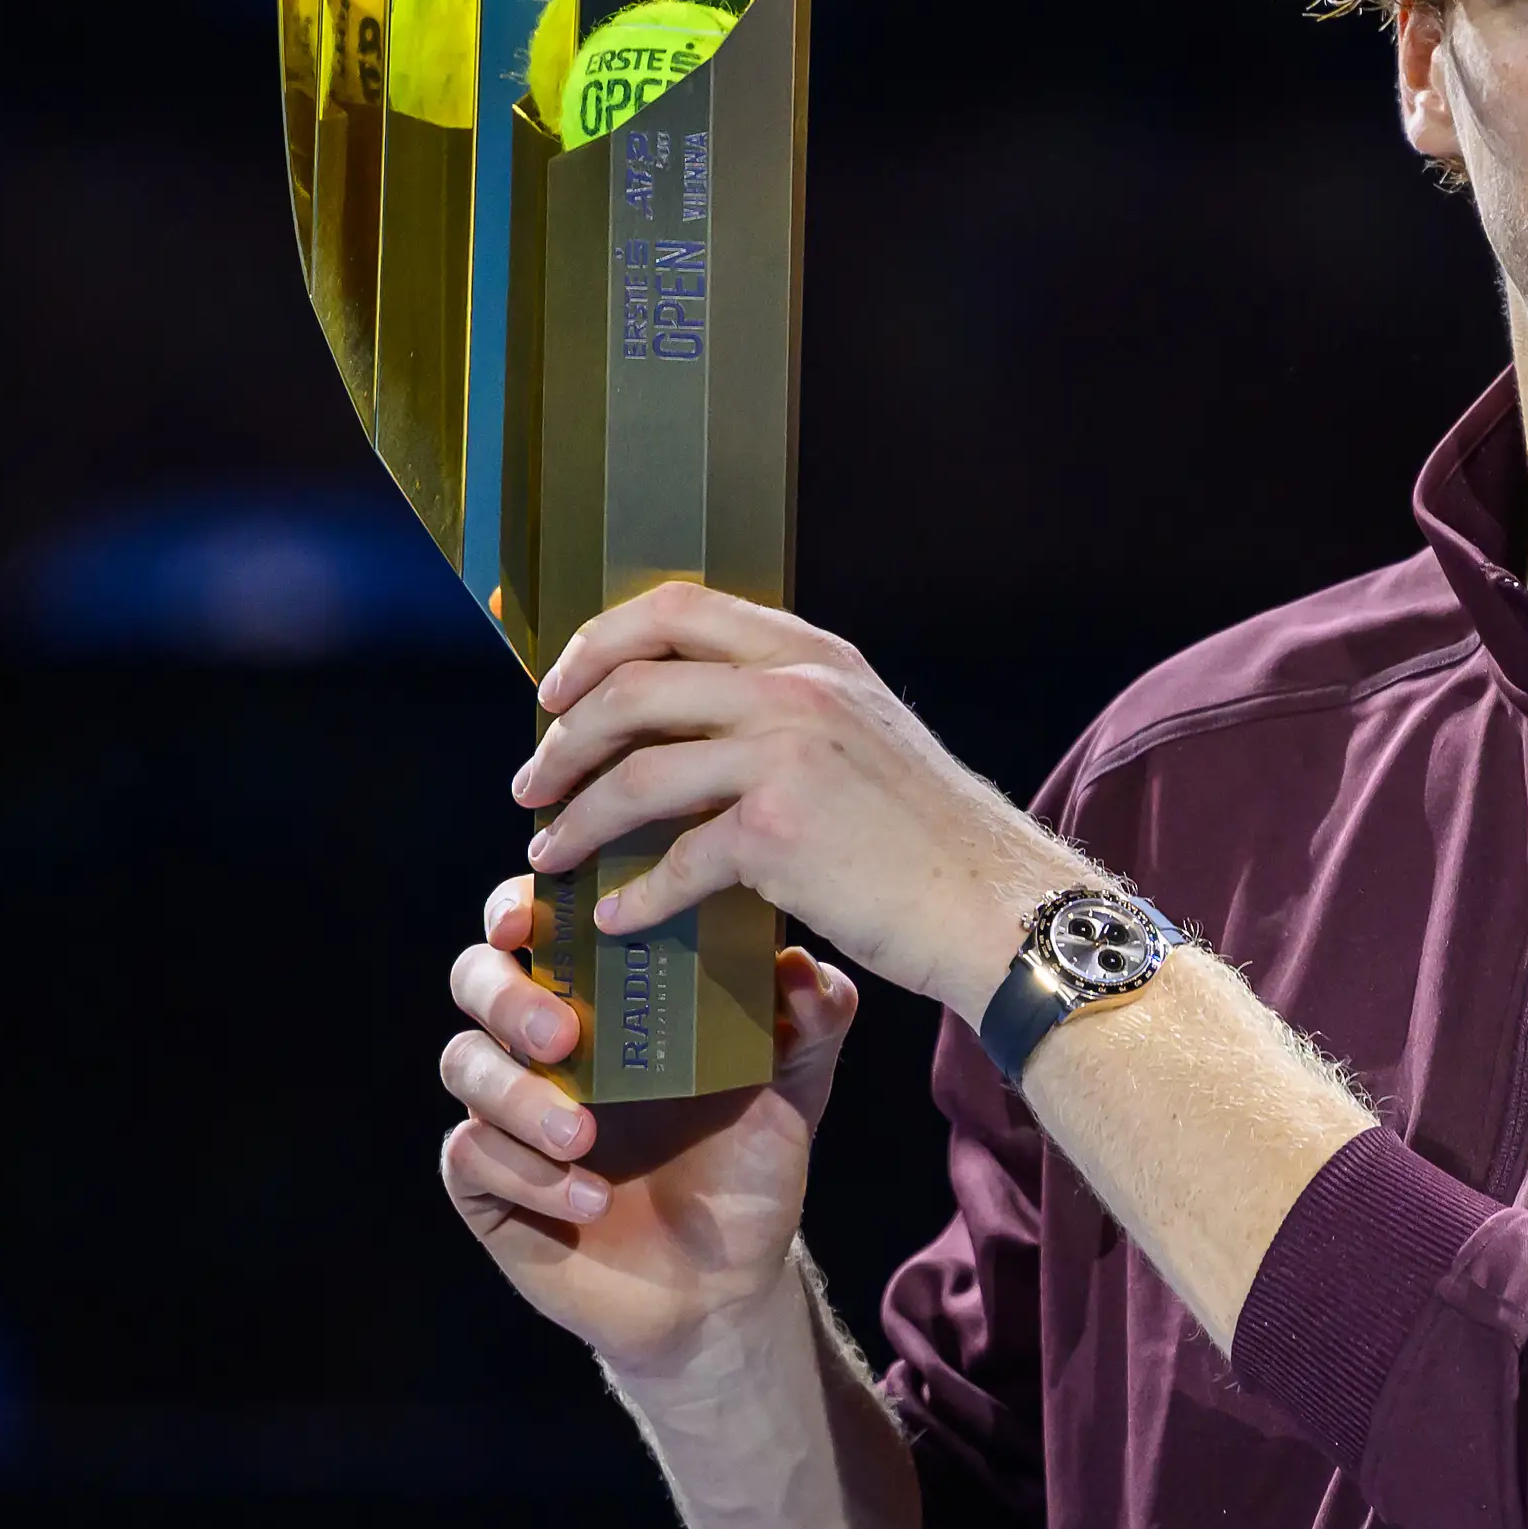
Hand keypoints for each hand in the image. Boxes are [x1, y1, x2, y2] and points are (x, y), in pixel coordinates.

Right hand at [439, 875, 860, 1380]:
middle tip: (563, 1034)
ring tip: (584, 1137)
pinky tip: (589, 1196)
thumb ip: (810, 1023)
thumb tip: (803, 967)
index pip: (537, 922)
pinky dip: (525, 1172)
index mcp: (604, 993)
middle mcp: (542, 1041)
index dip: (519, 907)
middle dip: (507, 996)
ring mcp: (508, 1110)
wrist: (726, 1284)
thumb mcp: (793, 1089)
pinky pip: (469, 1155)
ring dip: (517, 1095)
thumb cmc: (749, 1165)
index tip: (531, 920)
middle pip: (474, 977)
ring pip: (464, 1065)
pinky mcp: (487, 1183)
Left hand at [510, 583, 1089, 1016]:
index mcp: (811, 651)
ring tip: (549, 851)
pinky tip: (619, 919)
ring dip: (577, 818)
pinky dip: (636, 896)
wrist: (995, 902)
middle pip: (633, 685)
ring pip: (637, 773)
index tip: (556, 693)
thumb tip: (689, 725)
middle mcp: (797, 685)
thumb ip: (787, 707)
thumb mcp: (863, 731)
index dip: (597, 645)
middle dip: (563, 737)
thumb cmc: (926, 835)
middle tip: (532, 782)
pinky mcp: (780, 831)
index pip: (674, 608)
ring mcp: (787, 753)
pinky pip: (676, 860)